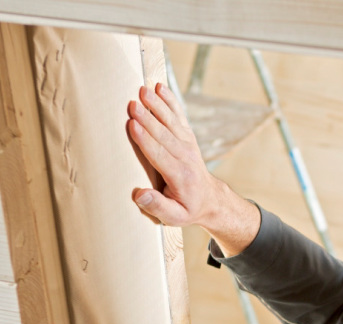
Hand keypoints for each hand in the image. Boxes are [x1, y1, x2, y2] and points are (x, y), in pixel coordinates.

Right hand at [127, 83, 259, 253]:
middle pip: (164, 134)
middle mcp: (186, 157)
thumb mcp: (174, 217)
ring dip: (157, 105)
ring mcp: (188, 145)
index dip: (146, 139)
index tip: (132, 124)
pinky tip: (160, 87)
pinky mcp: (187, 137)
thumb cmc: (187, 208)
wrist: (210, 200)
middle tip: (132, 103)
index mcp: (180, 176)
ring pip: (171, 121)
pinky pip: (178, 116)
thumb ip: (157, 206)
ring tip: (143, 91)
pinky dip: (170, 101)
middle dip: (148, 118)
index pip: (160, 154)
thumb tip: (139, 195)